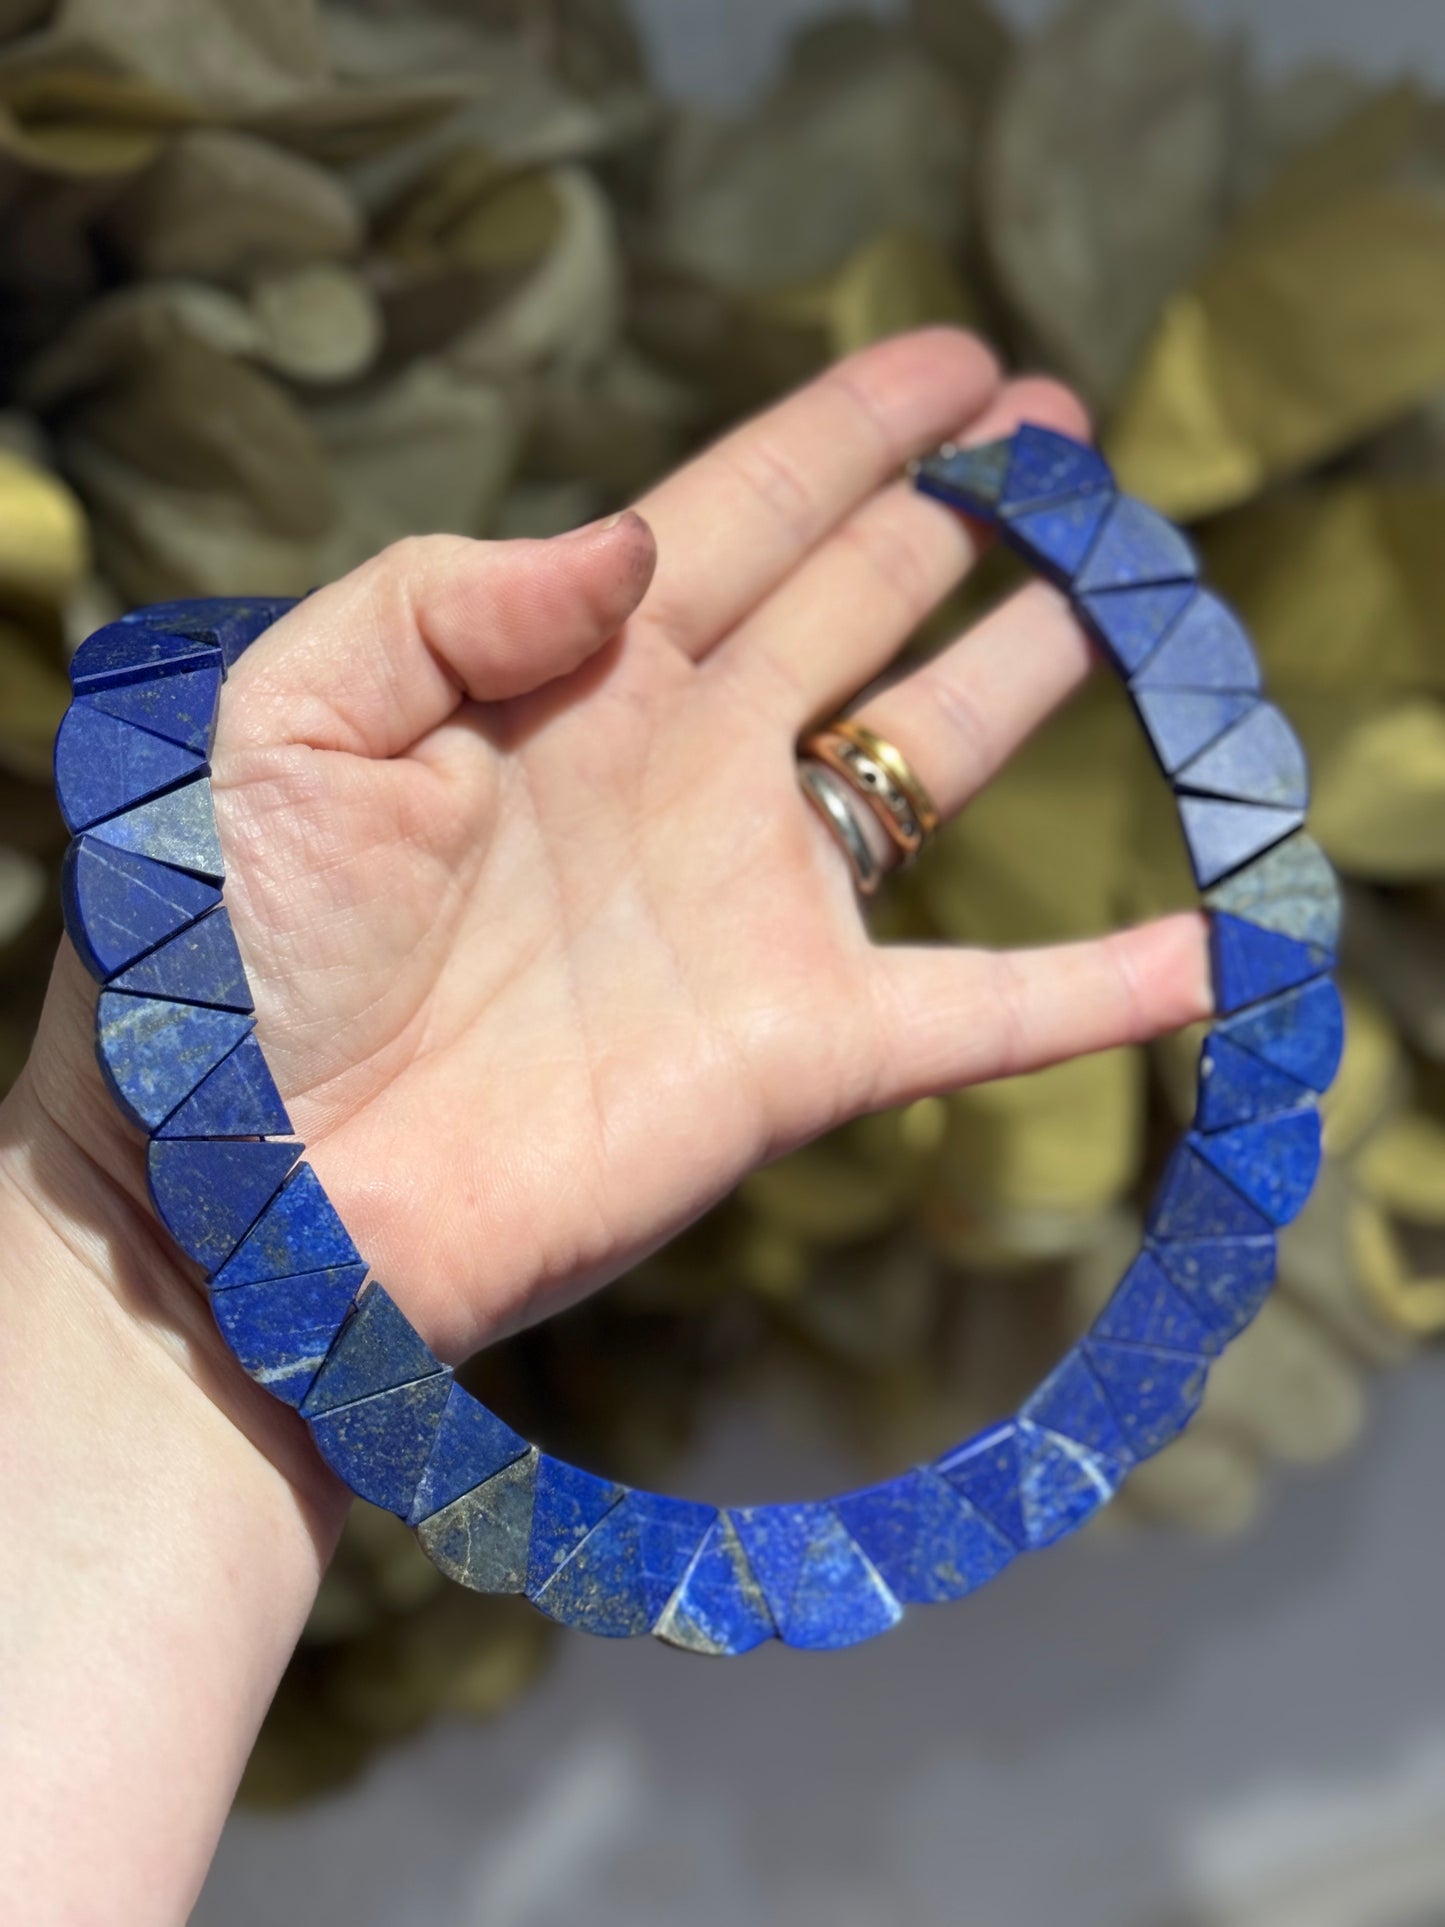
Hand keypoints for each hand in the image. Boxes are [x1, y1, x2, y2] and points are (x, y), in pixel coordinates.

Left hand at [28, 329, 1209, 1370]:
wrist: (257, 1189)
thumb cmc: (236, 953)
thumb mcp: (287, 720)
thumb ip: (445, 598)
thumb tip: (637, 548)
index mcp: (568, 671)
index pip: (745, 513)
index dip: (854, 430)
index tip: (963, 364)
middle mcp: (682, 768)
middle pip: (857, 607)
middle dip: (956, 514)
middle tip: (1062, 434)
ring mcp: (750, 905)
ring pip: (926, 765)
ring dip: (1023, 677)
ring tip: (1118, 595)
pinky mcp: (796, 1051)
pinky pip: (980, 1010)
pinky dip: (1096, 988)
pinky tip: (1206, 950)